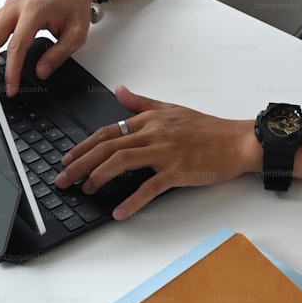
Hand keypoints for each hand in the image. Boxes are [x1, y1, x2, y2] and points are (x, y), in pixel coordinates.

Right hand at [0, 0, 92, 96]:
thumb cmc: (72, 7)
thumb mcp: (75, 35)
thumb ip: (57, 55)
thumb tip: (40, 73)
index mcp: (33, 10)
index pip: (15, 46)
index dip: (11, 71)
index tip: (11, 87)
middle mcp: (14, 7)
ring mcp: (5, 8)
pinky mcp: (1, 12)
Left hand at [54, 86, 260, 219]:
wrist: (238, 141)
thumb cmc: (208, 129)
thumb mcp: (171, 109)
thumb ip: (141, 102)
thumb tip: (119, 90)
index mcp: (150, 120)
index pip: (108, 132)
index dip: (84, 146)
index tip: (67, 158)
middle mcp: (153, 133)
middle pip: (108, 147)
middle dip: (80, 164)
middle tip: (63, 178)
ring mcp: (165, 152)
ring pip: (122, 162)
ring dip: (98, 177)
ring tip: (85, 191)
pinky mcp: (178, 171)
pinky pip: (150, 187)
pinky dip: (132, 201)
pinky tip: (119, 212)